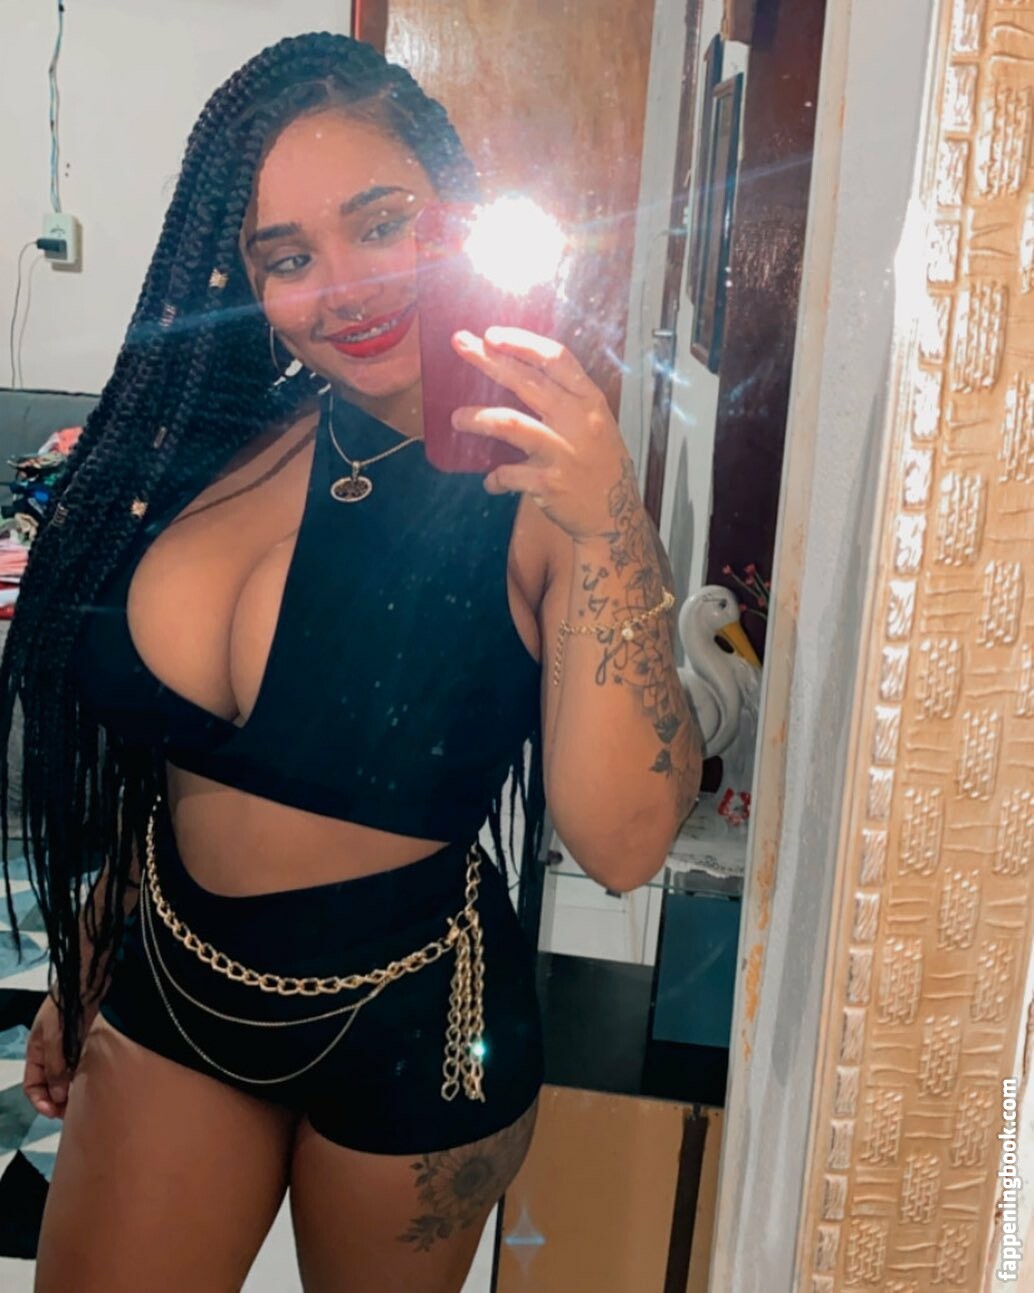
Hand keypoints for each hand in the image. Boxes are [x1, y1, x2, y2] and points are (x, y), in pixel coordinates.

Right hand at [23, 994, 93, 1119]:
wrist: (89, 982)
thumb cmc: (65, 1005)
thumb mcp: (54, 1037)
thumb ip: (55, 1067)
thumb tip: (58, 1096)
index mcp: (37, 1052)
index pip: (33, 1085)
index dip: (40, 1101)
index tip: (53, 1112)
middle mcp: (54, 1054)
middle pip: (52, 1086)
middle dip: (59, 1101)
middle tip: (72, 1113)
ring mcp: (72, 1050)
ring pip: (70, 1079)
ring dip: (74, 1091)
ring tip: (84, 1101)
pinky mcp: (90, 1045)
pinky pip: (85, 1068)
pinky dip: (87, 1079)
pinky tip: (95, 1085)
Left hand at [450, 326, 635, 542]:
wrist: (615, 518)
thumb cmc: (600, 466)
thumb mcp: (595, 423)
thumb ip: (566, 400)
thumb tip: (521, 374)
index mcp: (590, 400)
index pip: (556, 359)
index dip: (523, 342)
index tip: (492, 334)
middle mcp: (578, 421)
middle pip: (527, 381)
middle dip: (488, 360)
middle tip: (460, 344)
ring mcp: (563, 452)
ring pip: (511, 423)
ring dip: (478, 419)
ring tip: (456, 419)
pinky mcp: (549, 483)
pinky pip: (509, 474)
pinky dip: (494, 478)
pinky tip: (489, 482)